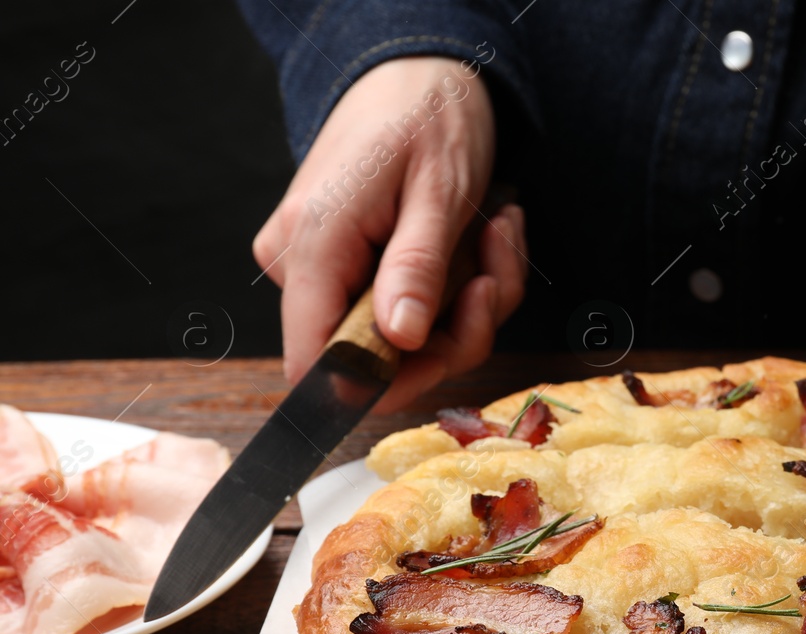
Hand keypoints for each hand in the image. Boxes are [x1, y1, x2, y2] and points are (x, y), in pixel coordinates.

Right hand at [251, 56, 528, 412]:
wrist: (423, 74)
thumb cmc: (429, 118)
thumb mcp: (440, 193)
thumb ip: (416, 268)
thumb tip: (399, 340)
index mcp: (313, 244)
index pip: (317, 362)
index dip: (384, 381)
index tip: (447, 349)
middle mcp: (301, 264)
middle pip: (375, 358)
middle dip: (454, 331)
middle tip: (496, 277)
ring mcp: (323, 268)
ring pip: (405, 339)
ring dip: (471, 304)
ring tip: (496, 237)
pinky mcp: (350, 269)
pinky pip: (412, 311)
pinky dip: (463, 289)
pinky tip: (486, 237)